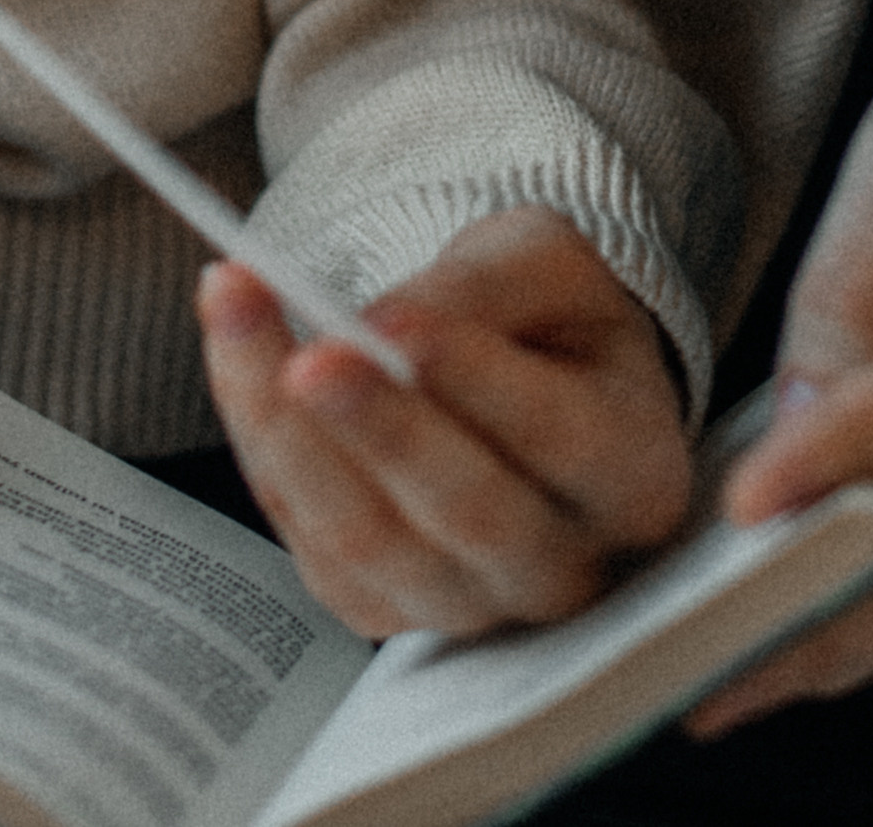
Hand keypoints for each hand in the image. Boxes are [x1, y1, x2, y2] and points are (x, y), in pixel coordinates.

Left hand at [198, 203, 690, 638]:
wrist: (524, 375)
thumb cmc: (550, 314)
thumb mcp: (546, 262)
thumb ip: (484, 286)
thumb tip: (384, 325)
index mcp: (634, 470)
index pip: (559, 437)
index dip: (473, 380)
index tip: (391, 320)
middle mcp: (565, 564)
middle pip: (467, 515)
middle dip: (377, 430)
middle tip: (307, 358)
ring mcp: (472, 604)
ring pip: (372, 544)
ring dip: (288, 432)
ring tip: (238, 311)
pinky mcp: (385, 610)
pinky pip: (311, 545)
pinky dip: (262, 447)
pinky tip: (238, 357)